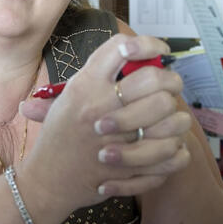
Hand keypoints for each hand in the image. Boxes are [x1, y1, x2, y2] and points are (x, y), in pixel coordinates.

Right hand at [17, 35, 190, 215]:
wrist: (46, 179)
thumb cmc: (59, 134)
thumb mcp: (68, 97)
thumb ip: (97, 76)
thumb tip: (131, 52)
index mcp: (85, 86)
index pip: (121, 48)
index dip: (147, 44)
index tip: (159, 51)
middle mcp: (101, 108)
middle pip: (154, 80)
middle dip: (170, 80)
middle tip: (169, 86)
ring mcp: (118, 140)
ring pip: (171, 118)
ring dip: (176, 117)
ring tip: (170, 118)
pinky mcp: (130, 169)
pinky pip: (172, 154)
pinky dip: (176, 150)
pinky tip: (169, 144)